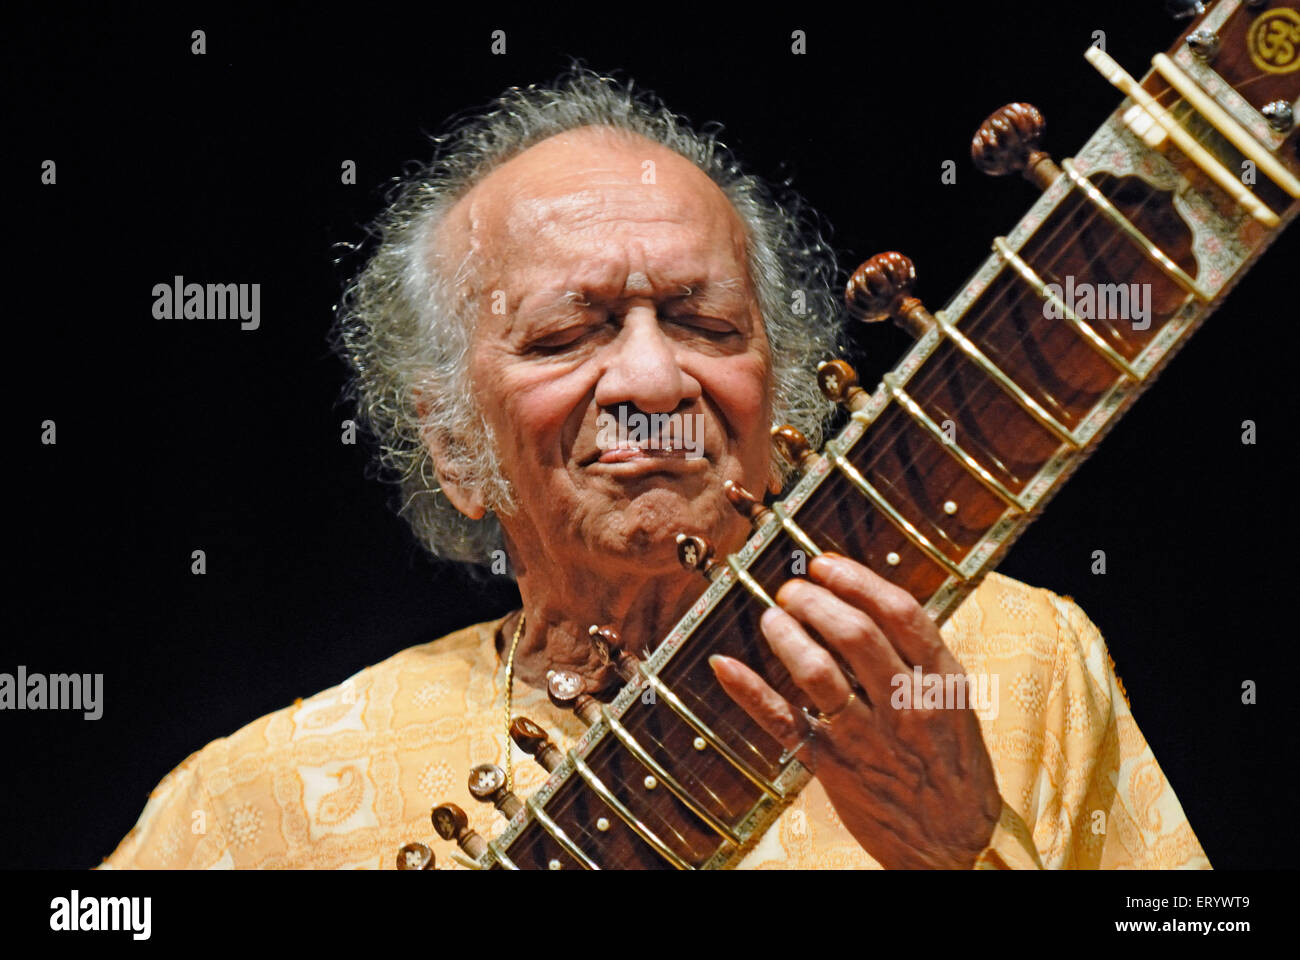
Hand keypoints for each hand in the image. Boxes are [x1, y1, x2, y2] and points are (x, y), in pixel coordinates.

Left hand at [709, 553, 1002, 868]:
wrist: (957, 845)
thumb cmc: (952, 766)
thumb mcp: (954, 703)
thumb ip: (917, 657)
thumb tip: (865, 602)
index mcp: (942, 681)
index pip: (899, 612)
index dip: (856, 579)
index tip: (825, 564)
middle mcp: (906, 705)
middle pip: (855, 633)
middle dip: (814, 601)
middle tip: (792, 590)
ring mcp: (868, 738)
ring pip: (818, 673)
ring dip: (786, 636)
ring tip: (773, 618)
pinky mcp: (833, 767)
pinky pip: (784, 723)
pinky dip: (749, 691)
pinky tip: (726, 666)